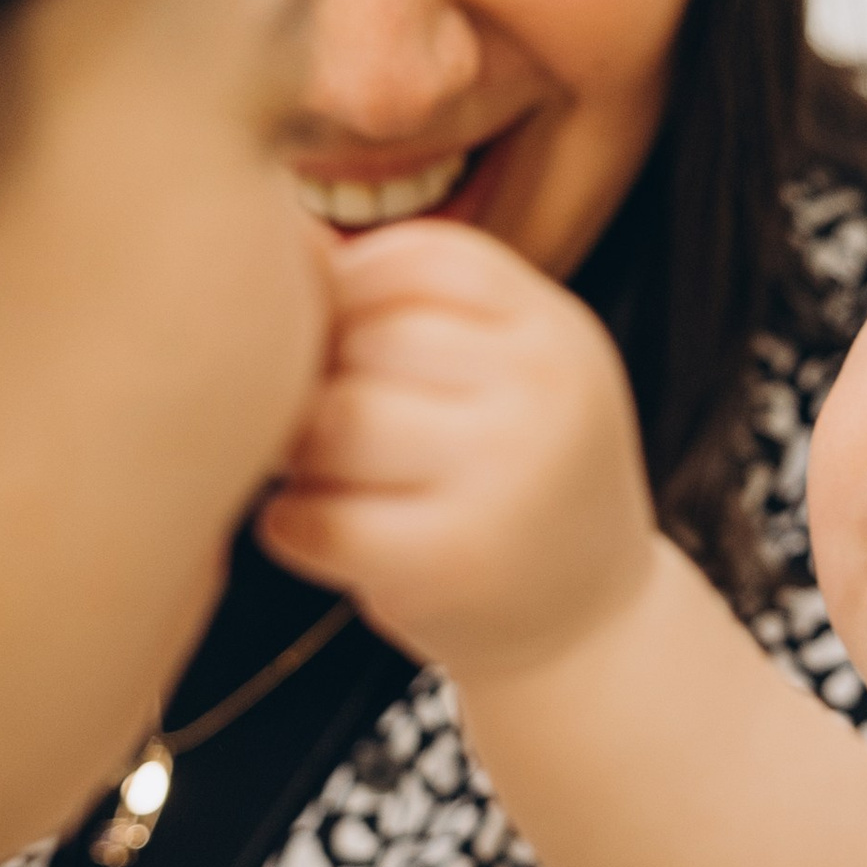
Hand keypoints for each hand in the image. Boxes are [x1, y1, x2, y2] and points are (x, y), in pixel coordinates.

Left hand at [259, 220, 657, 686]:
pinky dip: (293, 525)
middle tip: (328, 428)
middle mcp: (542, 393)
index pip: (418, 258)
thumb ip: (414, 306)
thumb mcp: (510, 373)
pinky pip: (312, 516)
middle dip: (321, 380)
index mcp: (557, 331)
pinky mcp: (447, 564)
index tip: (349, 348)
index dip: (353, 293)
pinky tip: (326, 532)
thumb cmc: (514, 482)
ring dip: (298, 453)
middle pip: (365, 340)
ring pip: (332, 422)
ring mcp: (501, 479)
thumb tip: (280, 236)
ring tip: (325, 476)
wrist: (585, 630)